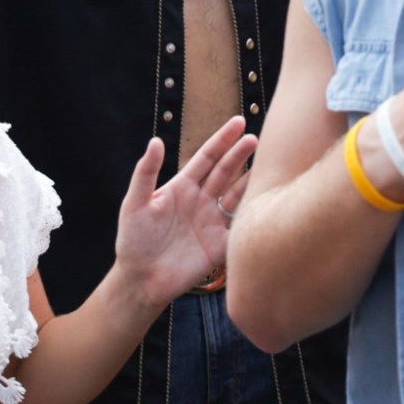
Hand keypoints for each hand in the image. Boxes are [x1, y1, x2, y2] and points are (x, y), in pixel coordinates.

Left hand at [113, 119, 256, 308]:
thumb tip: (156, 141)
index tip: (239, 122)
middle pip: (226, 172)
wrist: (140, 280)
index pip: (207, 158)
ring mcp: (213, 222)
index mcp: (182, 187)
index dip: (223, 140)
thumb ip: (145, 173)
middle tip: (256, 139)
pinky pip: (242, 228)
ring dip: (252, 180)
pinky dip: (255, 215)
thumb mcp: (134, 204)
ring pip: (238, 196)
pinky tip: (267, 203)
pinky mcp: (221, 245)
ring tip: (270, 165)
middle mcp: (201, 200)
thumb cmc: (133, 240)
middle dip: (241, 154)